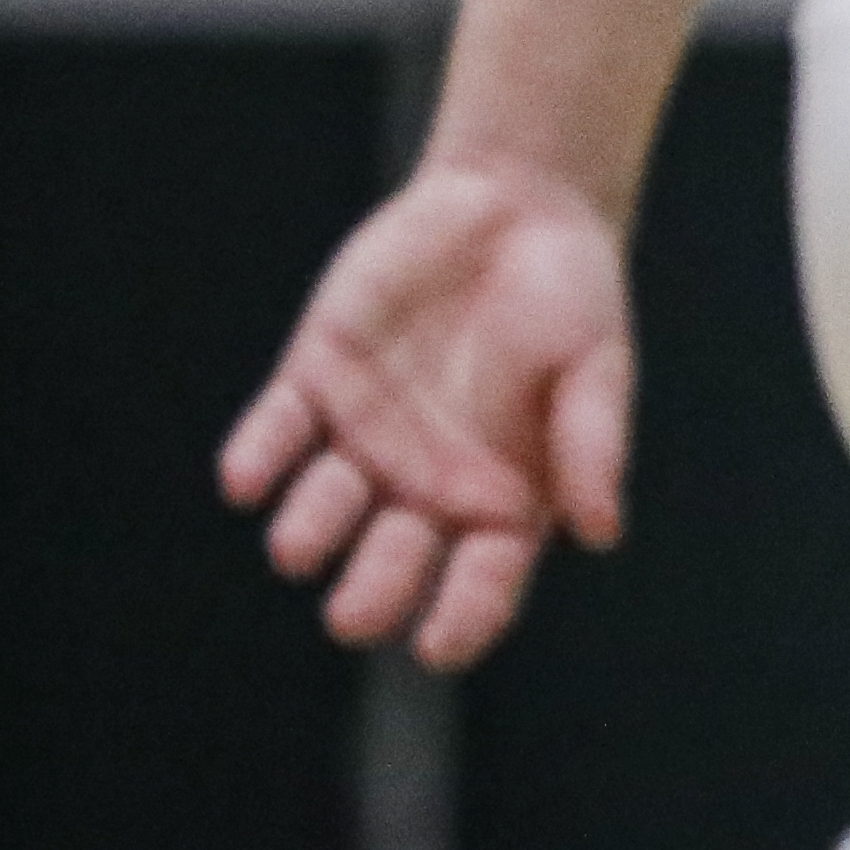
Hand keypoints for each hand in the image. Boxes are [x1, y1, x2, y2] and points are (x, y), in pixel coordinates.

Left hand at [218, 158, 634, 670]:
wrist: (514, 202)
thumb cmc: (572, 294)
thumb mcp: (599, 368)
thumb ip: (593, 445)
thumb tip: (602, 532)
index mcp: (505, 498)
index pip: (483, 584)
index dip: (461, 621)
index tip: (436, 647)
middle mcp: (428, 483)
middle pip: (390, 565)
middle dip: (369, 596)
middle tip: (354, 613)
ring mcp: (366, 436)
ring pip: (320, 513)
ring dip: (307, 533)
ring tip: (301, 544)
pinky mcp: (317, 380)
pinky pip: (274, 435)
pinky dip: (256, 458)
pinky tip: (247, 479)